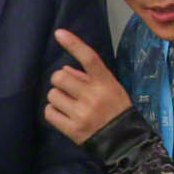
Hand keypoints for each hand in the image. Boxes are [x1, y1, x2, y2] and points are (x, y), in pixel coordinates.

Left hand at [44, 30, 132, 144]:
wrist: (124, 140)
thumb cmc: (115, 109)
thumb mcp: (110, 87)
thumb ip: (88, 76)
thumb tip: (63, 70)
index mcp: (105, 82)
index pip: (89, 57)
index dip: (73, 44)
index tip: (59, 33)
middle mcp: (93, 96)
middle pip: (59, 77)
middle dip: (59, 81)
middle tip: (67, 89)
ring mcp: (82, 113)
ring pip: (52, 95)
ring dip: (57, 98)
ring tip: (68, 105)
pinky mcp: (72, 129)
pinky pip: (49, 112)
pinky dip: (53, 112)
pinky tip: (63, 115)